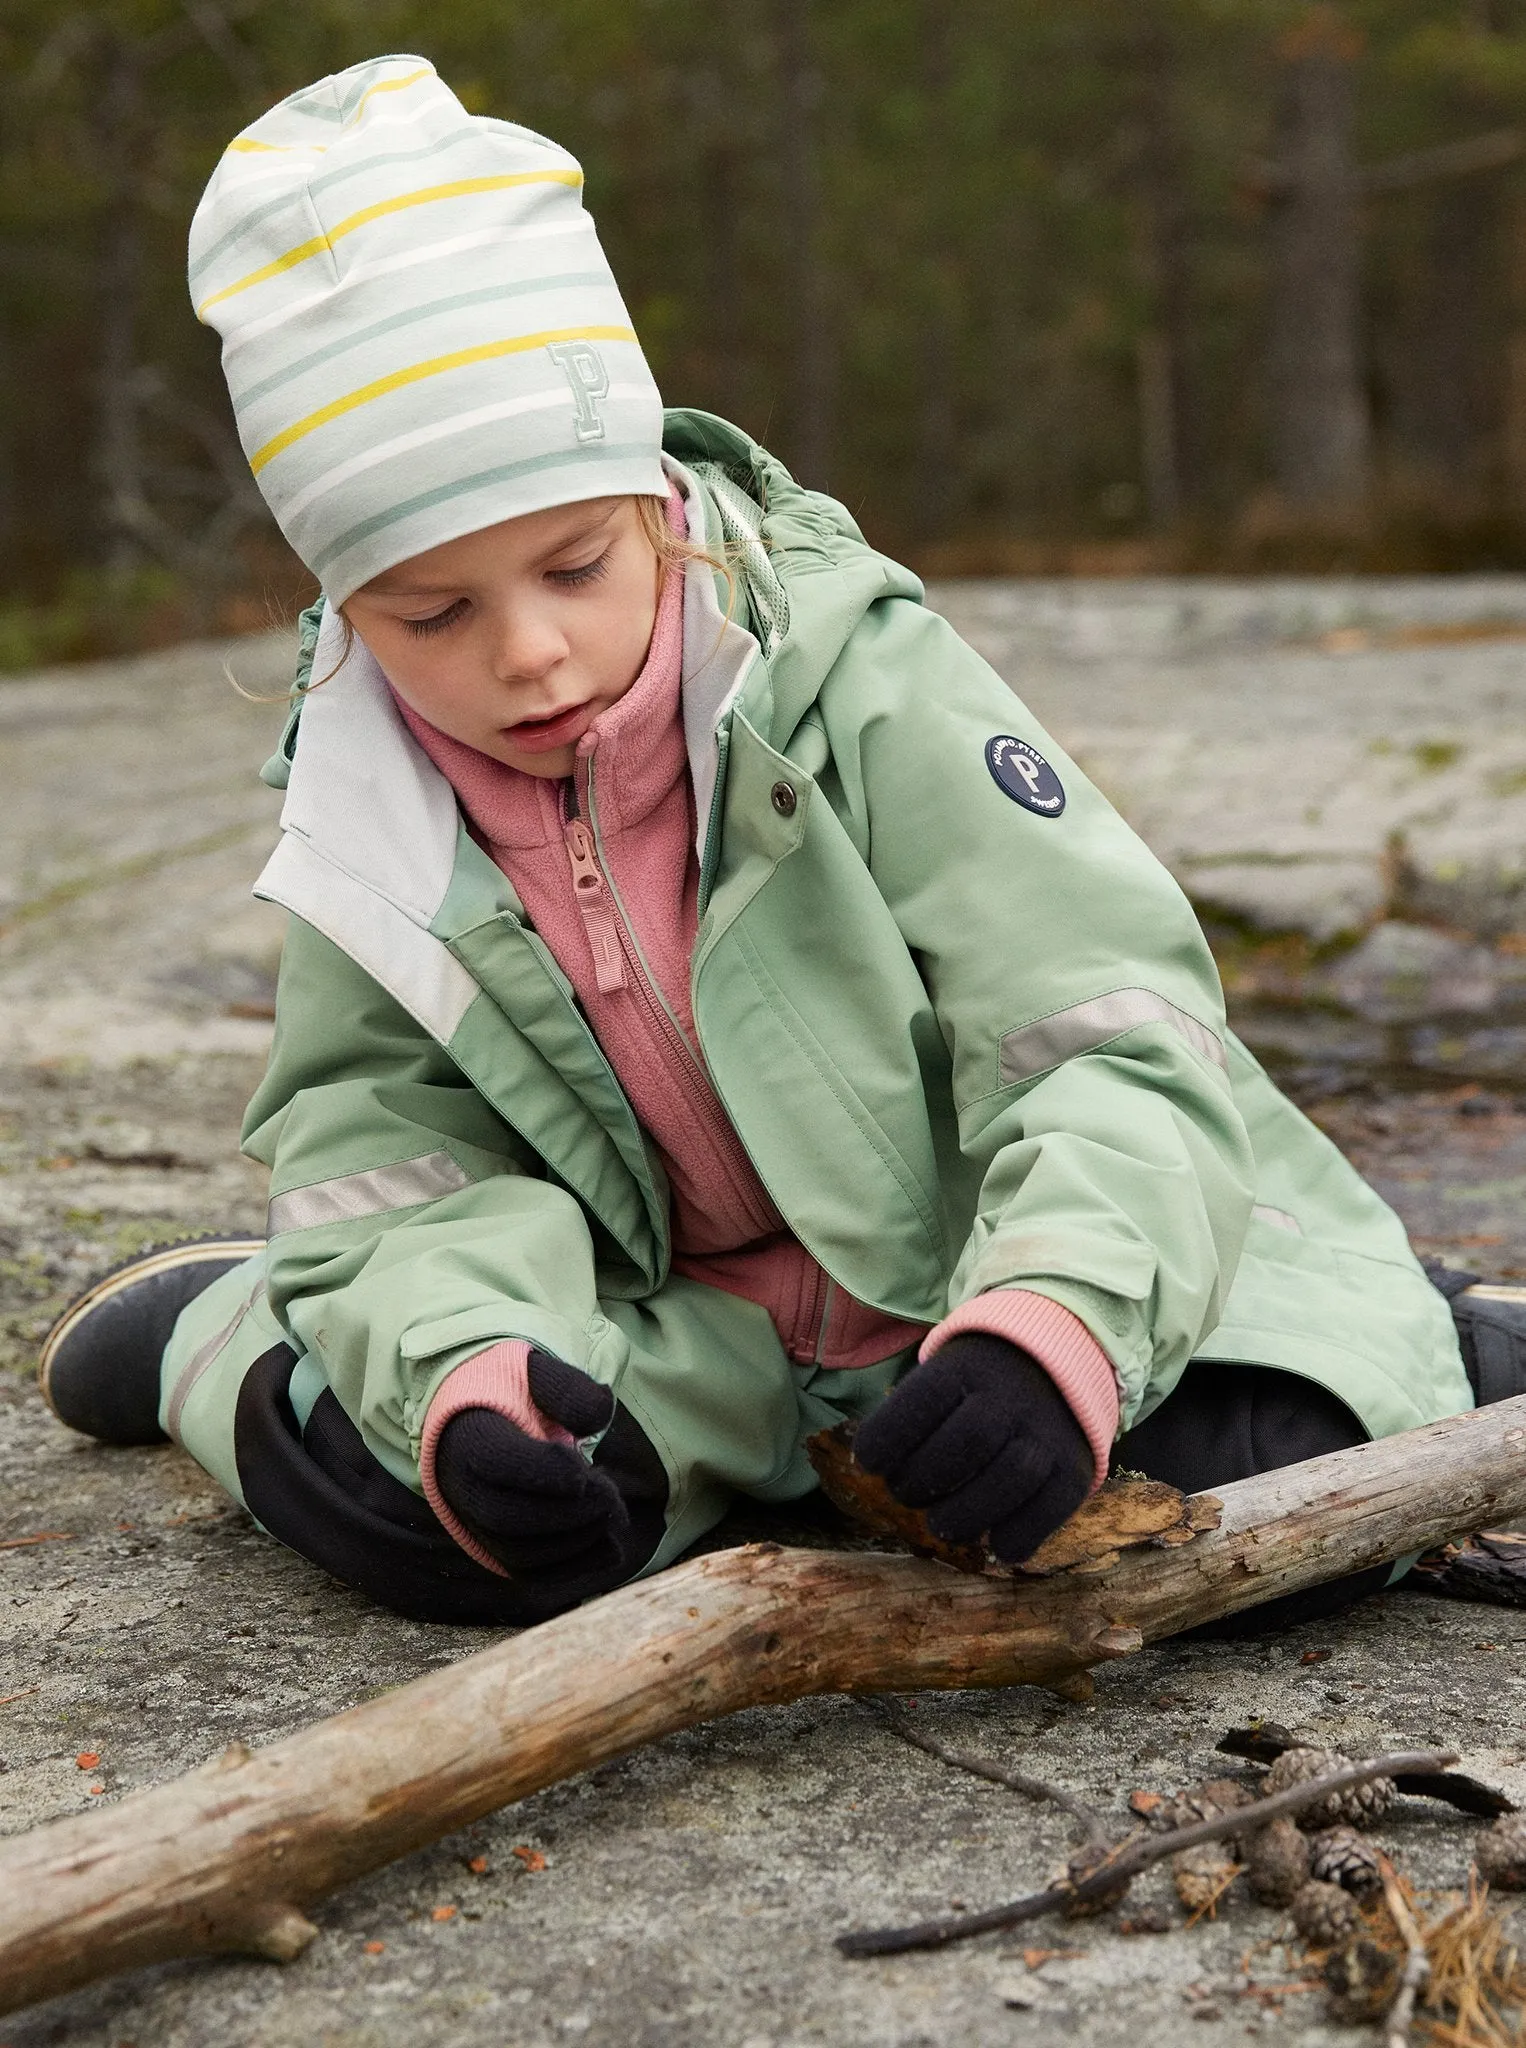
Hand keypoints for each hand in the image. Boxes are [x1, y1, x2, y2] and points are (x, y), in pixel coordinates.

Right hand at [434, 1350, 627, 1580]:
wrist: (483, 1417)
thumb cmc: (514, 1391)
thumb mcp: (535, 1369)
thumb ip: (566, 1386)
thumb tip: (598, 1415)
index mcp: (468, 1435)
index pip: (493, 1461)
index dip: (540, 1470)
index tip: (581, 1467)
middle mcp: (463, 1487)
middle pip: (505, 1516)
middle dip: (566, 1512)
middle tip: (611, 1495)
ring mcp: (478, 1525)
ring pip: (518, 1555)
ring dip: (574, 1543)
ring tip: (613, 1514)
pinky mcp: (500, 1552)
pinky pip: (530, 1579)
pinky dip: (572, 1575)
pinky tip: (611, 1551)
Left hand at [853, 1333, 1092, 1562]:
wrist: (1058, 1368)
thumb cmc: (976, 1385)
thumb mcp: (945, 1374)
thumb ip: (914, 1415)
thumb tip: (872, 1468)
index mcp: (967, 1368)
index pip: (924, 1399)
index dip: (889, 1436)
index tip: (870, 1464)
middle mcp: (1011, 1396)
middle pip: (967, 1442)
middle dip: (924, 1481)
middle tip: (906, 1496)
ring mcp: (1047, 1432)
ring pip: (1011, 1477)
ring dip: (966, 1514)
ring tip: (943, 1525)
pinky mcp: (1074, 1468)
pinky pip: (1049, 1509)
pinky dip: (1017, 1536)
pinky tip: (995, 1544)